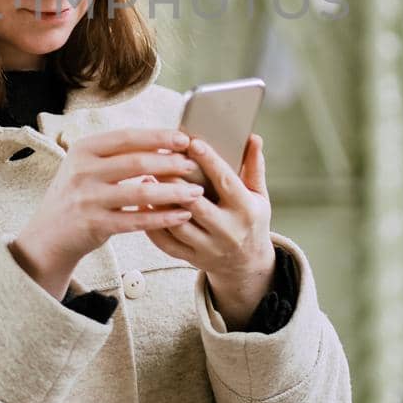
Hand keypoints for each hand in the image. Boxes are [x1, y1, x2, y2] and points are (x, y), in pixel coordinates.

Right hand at [10, 127, 206, 298]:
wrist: (49, 234)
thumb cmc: (76, 194)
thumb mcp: (85, 165)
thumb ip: (115, 153)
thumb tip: (161, 140)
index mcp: (84, 149)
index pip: (127, 137)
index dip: (158, 136)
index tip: (184, 138)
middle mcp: (83, 171)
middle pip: (137, 162)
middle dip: (171, 163)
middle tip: (193, 165)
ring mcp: (88, 199)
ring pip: (141, 192)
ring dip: (173, 191)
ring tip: (195, 192)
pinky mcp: (96, 225)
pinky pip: (137, 220)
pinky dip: (162, 217)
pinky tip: (181, 215)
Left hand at [143, 133, 276, 328]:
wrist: (246, 264)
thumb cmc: (251, 221)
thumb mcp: (259, 195)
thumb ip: (254, 167)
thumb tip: (253, 137)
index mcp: (246, 211)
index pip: (226, 181)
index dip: (209, 161)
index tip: (192, 143)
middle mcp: (228, 231)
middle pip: (196, 204)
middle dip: (175, 181)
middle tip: (159, 158)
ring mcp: (208, 248)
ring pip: (177, 224)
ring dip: (159, 201)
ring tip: (146, 178)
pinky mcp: (192, 258)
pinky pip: (166, 243)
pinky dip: (151, 225)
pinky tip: (143, 204)